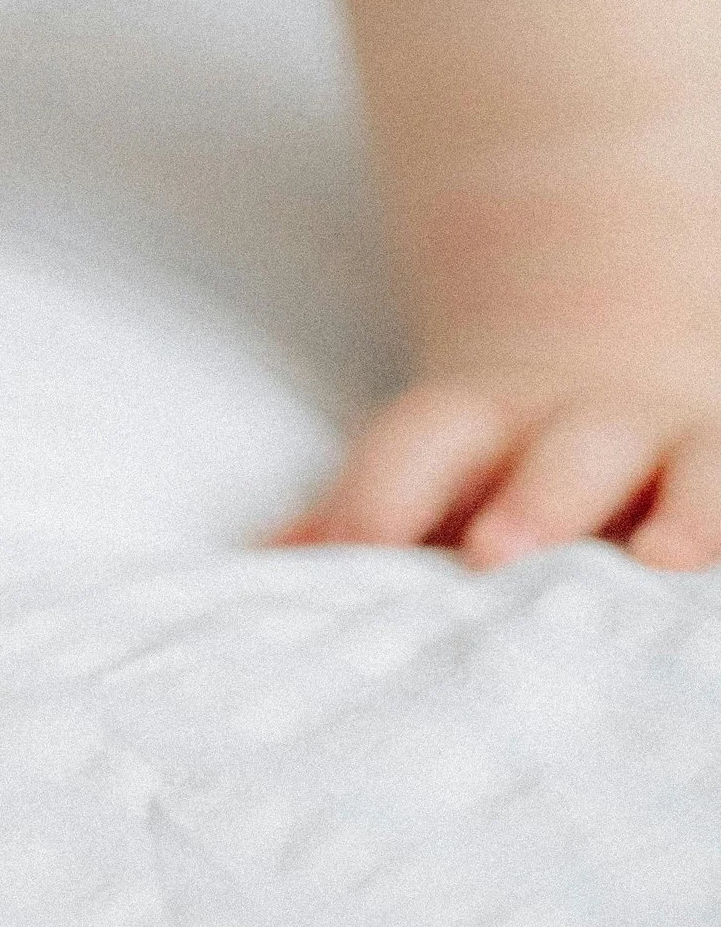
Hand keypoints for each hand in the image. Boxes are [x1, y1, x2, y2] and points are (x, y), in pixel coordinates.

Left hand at [273, 361, 720, 568]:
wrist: (603, 355)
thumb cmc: (491, 457)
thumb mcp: (423, 464)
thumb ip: (355, 512)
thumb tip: (249, 570)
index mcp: (480, 421)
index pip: (420, 442)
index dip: (383, 492)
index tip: (352, 544)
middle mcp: (580, 426)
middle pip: (554, 454)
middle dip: (529, 503)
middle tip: (494, 555)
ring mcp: (672, 447)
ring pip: (681, 469)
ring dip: (673, 513)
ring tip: (659, 561)